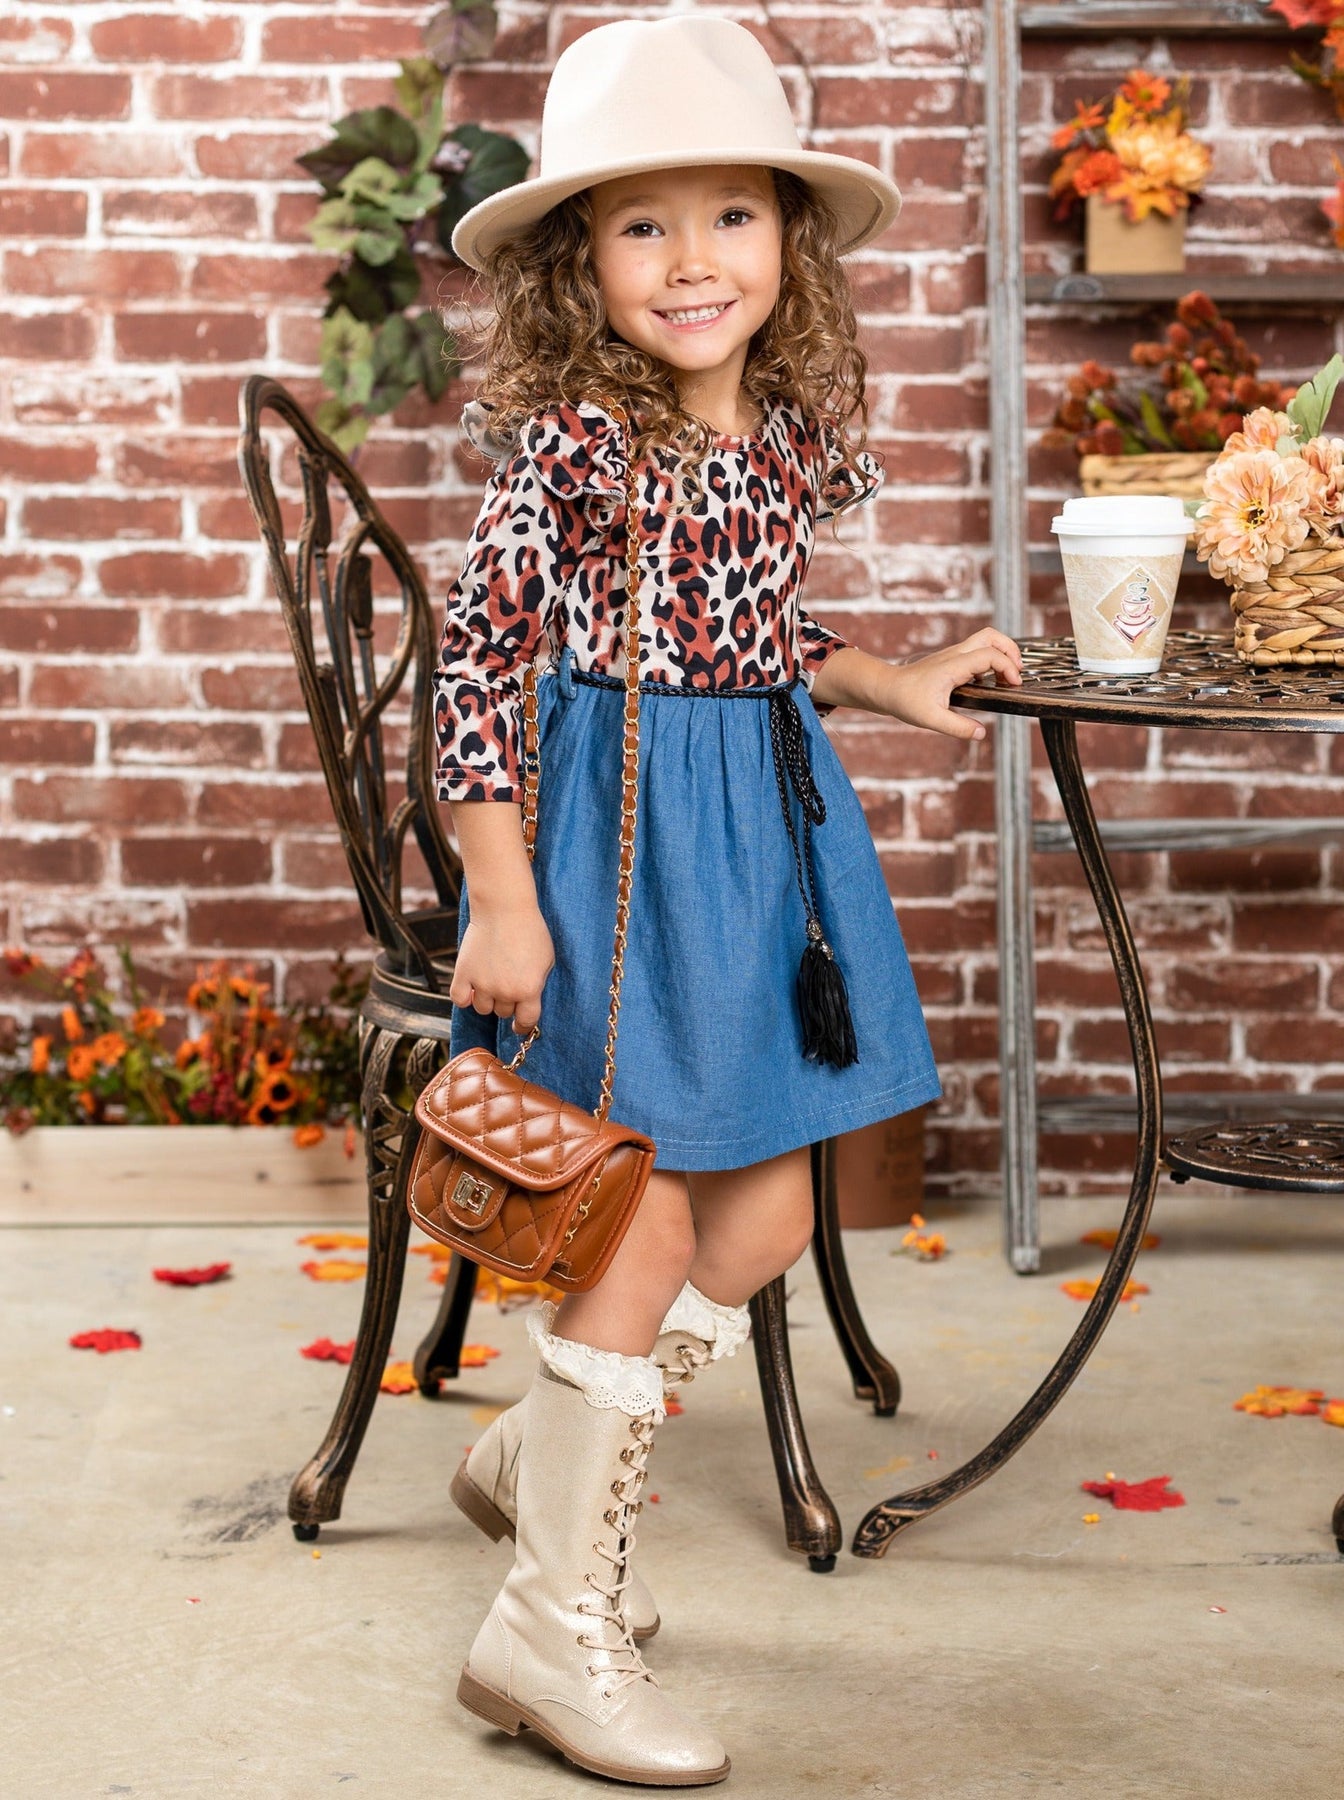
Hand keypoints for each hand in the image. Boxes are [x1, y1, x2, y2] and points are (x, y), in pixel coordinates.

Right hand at [450, 904, 554, 1034]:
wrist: (504, 908)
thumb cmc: (530, 930)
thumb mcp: (547, 959)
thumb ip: (539, 983)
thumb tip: (531, 999)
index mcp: (528, 990)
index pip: (527, 1021)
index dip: (524, 1025)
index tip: (520, 1025)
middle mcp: (505, 992)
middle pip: (503, 1013)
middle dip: (507, 1002)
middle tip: (508, 982)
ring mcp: (482, 984)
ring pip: (483, 1008)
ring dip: (487, 999)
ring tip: (491, 980)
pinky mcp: (464, 973)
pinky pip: (459, 999)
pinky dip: (464, 997)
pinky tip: (471, 988)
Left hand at [881, 629, 1022, 740]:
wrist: (887, 688)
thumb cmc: (906, 700)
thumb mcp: (931, 719)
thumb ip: (958, 727)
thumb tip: (981, 733)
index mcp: (954, 665)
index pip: (990, 655)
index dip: (1008, 668)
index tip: (1013, 685)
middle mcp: (956, 655)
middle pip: (991, 636)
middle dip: (1010, 649)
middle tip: (1017, 672)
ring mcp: (953, 655)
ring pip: (985, 640)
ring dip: (1001, 653)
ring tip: (1006, 678)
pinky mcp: (951, 660)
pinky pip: (977, 651)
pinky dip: (990, 661)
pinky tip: (987, 682)